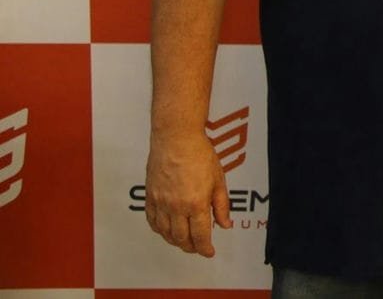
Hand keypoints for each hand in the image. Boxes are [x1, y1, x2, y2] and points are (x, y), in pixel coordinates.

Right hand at [144, 129, 231, 256]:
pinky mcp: (150, 196)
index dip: (205, 248)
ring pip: (165, 232)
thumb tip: (225, 225)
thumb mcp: (219, 180)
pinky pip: (152, 220)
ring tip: (184, 241)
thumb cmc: (199, 154)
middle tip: (198, 248)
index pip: (200, 236)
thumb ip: (221, 205)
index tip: (209, 252)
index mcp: (196, 204)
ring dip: (175, 241)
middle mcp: (176, 207)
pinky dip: (159, 230)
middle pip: (181, 238)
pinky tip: (166, 230)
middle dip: (191, 247)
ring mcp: (160, 202)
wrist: (176, 138)